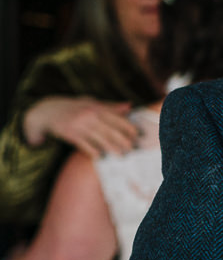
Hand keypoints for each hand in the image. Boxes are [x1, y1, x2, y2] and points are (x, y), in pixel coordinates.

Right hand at [23, 97, 138, 156]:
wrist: (47, 111)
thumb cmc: (74, 107)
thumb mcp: (91, 102)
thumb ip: (111, 106)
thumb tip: (130, 105)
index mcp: (96, 107)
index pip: (117, 118)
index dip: (129, 127)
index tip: (138, 135)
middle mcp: (89, 115)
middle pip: (111, 130)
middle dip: (123, 140)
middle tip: (133, 148)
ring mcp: (80, 125)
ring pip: (100, 139)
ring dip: (112, 148)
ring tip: (121, 155)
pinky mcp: (70, 134)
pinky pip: (85, 145)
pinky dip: (93, 151)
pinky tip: (101, 157)